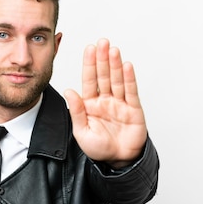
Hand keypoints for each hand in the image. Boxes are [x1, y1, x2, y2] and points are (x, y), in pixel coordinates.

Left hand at [64, 38, 147, 166]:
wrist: (118, 161)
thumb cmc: (99, 148)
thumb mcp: (82, 131)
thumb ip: (76, 111)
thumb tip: (69, 90)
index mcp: (91, 104)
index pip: (89, 80)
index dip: (89, 64)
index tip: (89, 49)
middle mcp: (105, 100)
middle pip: (104, 76)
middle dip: (102, 59)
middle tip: (102, 42)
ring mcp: (120, 103)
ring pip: (117, 80)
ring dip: (115, 65)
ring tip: (113, 50)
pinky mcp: (133, 109)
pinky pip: (131, 92)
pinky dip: (129, 79)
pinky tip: (126, 66)